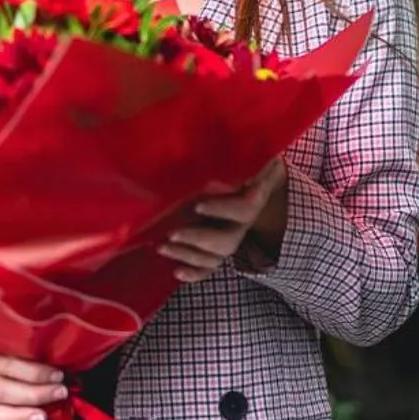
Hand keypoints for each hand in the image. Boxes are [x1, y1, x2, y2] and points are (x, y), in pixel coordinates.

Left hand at [161, 160, 287, 282]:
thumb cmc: (242, 165)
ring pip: (215, 258)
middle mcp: (243, 226)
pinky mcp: (218, 251)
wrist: (256, 183)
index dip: (221, 210)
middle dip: (197, 239)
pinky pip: (209, 268)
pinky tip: (176, 272)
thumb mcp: (245, 159)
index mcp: (252, 200)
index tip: (197, 206)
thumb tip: (218, 145)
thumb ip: (237, 158)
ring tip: (163, 248)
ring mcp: (231, 240)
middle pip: (227, 242)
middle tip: (172, 233)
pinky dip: (194, 274)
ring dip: (188, 255)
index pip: (243, 210)